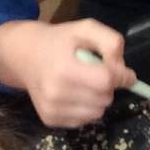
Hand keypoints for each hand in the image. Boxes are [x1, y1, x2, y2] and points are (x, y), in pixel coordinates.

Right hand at [0, 19, 134, 127]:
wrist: (25, 55)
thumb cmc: (60, 40)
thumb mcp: (86, 28)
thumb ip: (110, 42)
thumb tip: (123, 70)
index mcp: (65, 68)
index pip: (106, 81)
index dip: (120, 75)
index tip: (124, 72)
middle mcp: (56, 93)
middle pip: (105, 98)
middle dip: (108, 86)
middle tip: (97, 73)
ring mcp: (52, 109)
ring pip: (97, 113)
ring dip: (98, 99)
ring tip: (85, 83)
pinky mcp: (49, 120)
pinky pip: (84, 121)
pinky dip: (86, 108)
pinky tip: (75, 93)